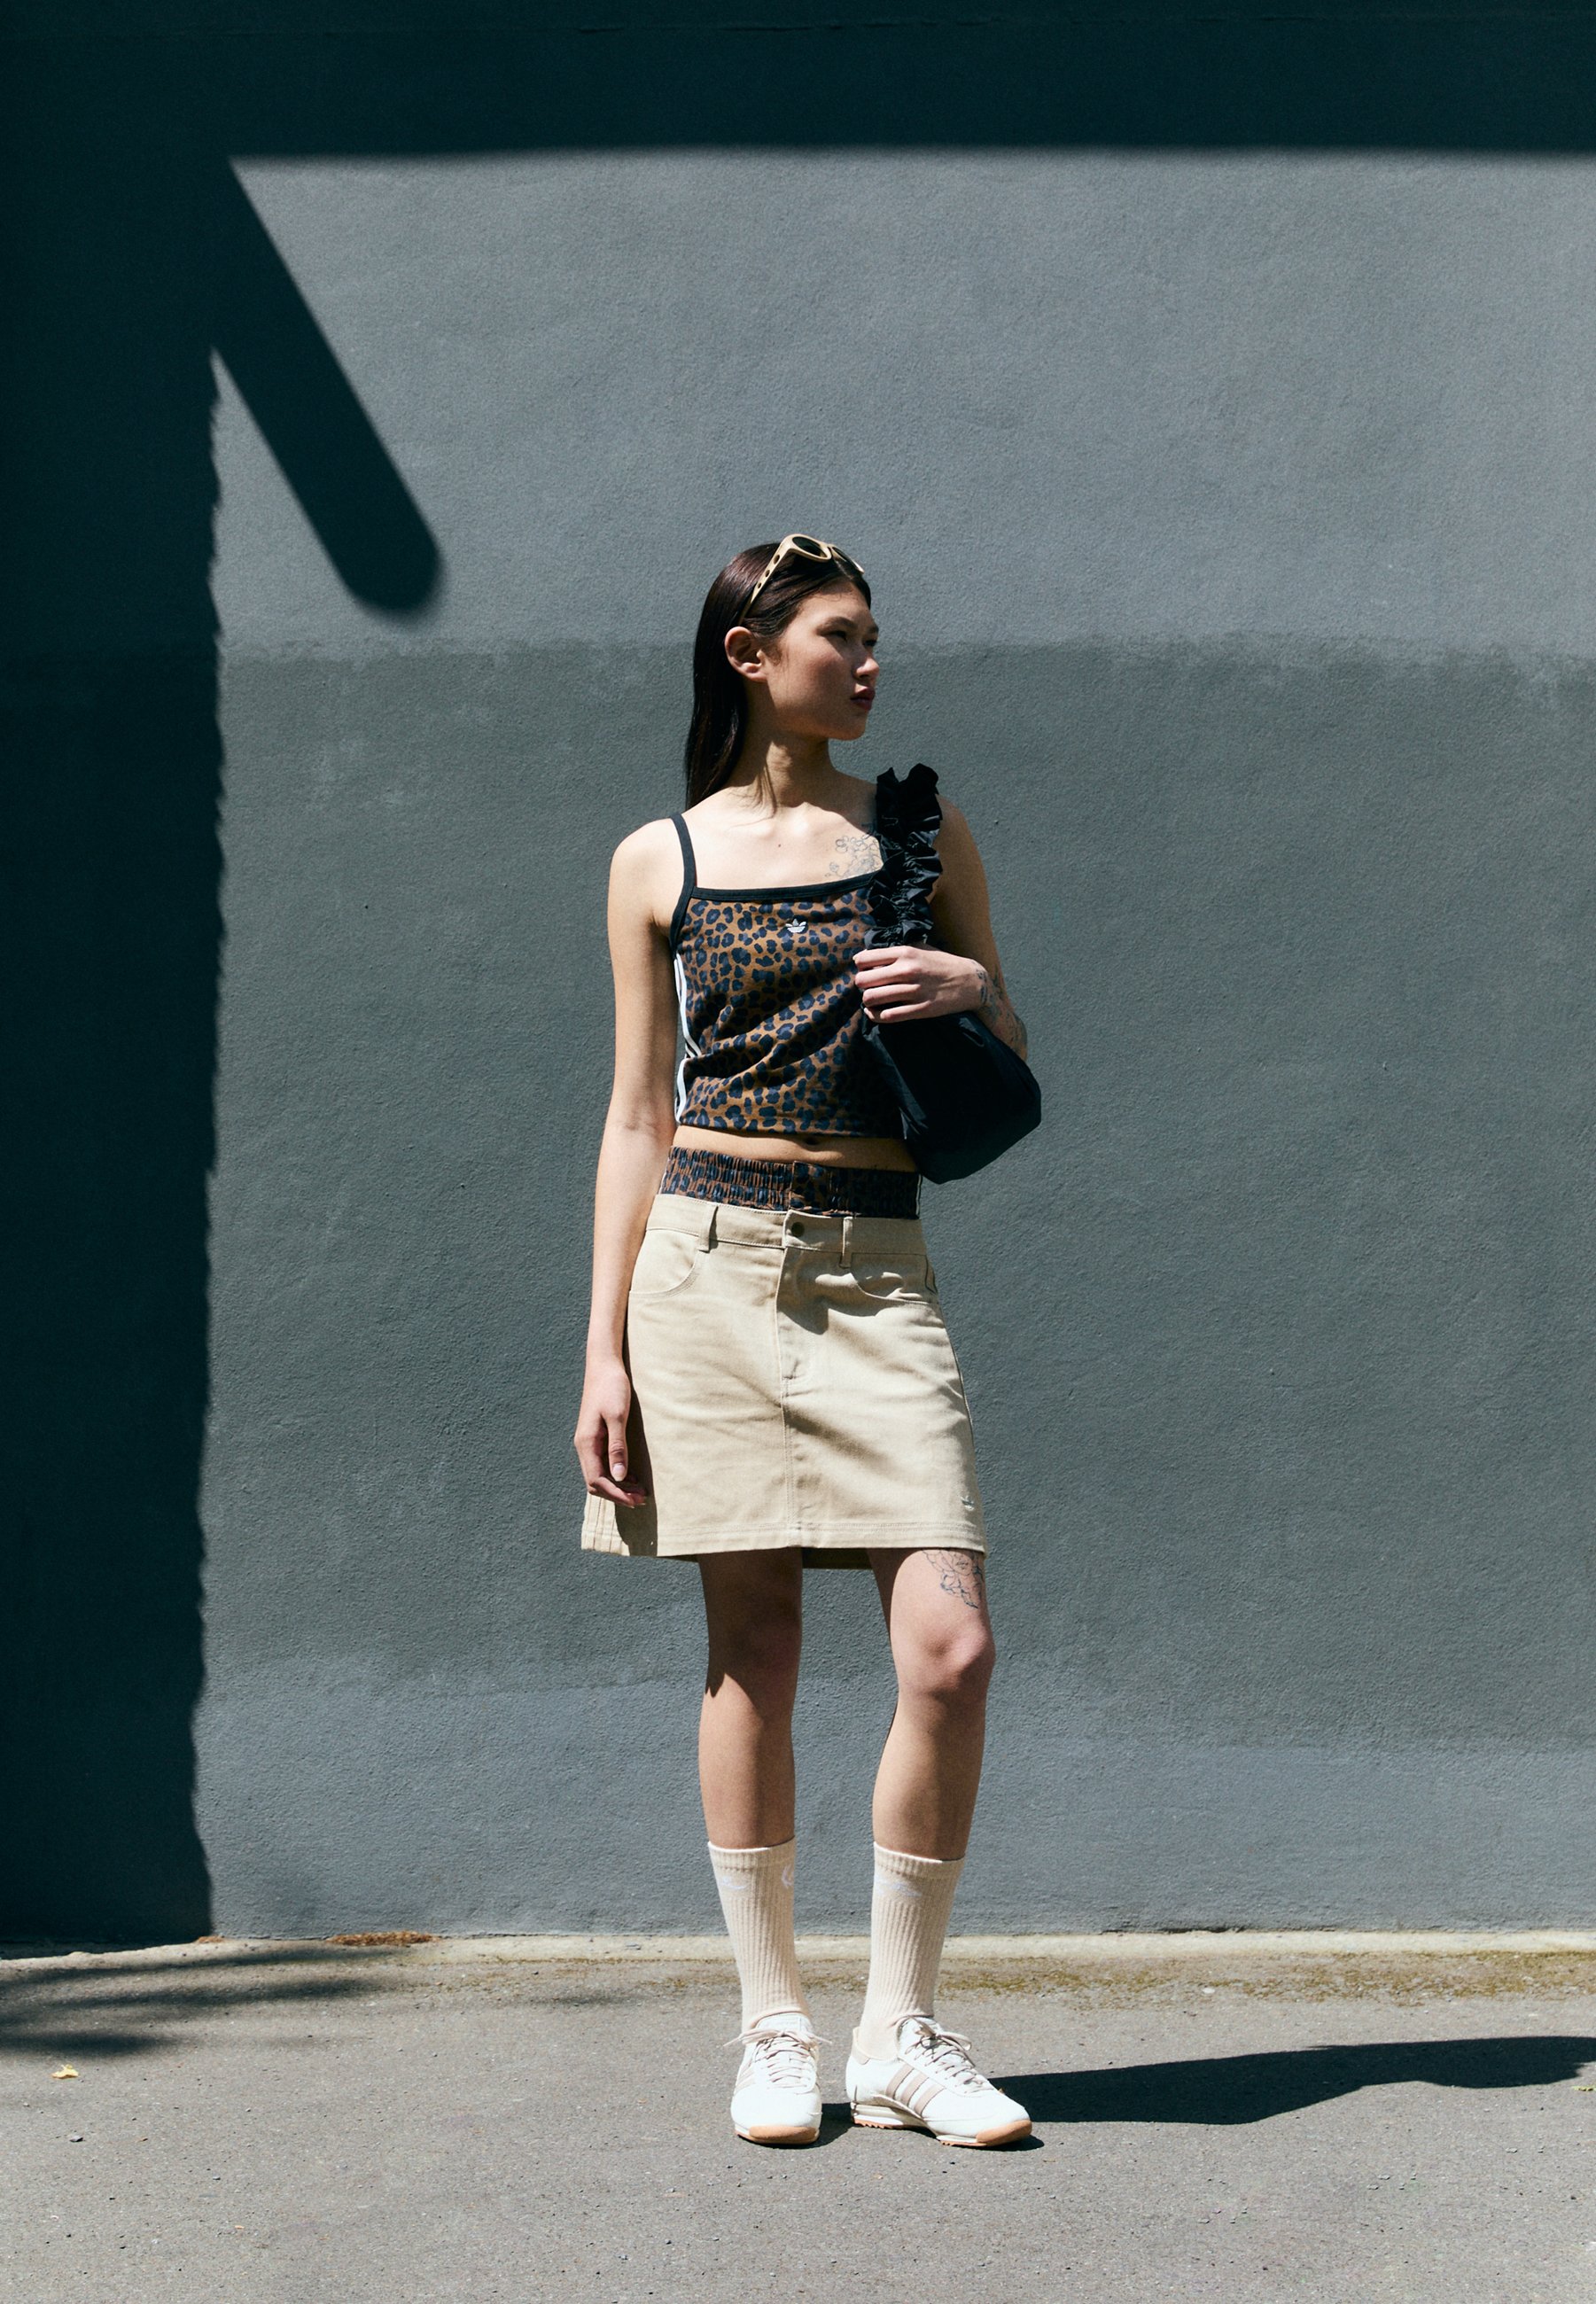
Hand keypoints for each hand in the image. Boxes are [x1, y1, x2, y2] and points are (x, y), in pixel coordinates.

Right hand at [574, 1357, 649, 1507]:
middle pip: (596, 1482)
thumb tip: (619, 1477)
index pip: (596, 1480)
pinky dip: (617, 1474)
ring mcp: (589, 1442)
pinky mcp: (596, 1437)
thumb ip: (618, 1447)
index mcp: (586, 1443)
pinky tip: (632, 1476)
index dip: (616, 1494)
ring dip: (618, 1486)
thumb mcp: (618, 1416)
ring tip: (640, 1492)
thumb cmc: (612, 1387)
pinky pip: (603, 1464)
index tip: (636, 1500)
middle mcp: (584, 1446)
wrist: (604, 1365)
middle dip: (618, 1494)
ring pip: (599, 1474)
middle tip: (642, 1499)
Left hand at [853, 944, 984, 1024]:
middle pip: (863, 980)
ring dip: (867, 1001)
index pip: (865, 959)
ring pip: (872, 998)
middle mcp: (908, 970)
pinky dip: (877, 1016)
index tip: (864, 970)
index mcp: (906, 953)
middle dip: (860, 985)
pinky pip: (888, 1016)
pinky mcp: (921, 1009)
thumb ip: (897, 952)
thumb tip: (869, 957)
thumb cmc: (942, 964)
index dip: (859, 966)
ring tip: (871, 1001)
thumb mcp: (920, 949)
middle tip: (867, 987)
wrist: (971, 982)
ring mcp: (914, 991)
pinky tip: (878, 1013)